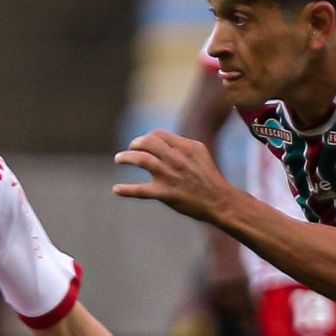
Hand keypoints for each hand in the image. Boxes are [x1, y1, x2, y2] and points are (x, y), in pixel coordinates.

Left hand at [113, 130, 233, 222]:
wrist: (219, 201)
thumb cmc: (208, 177)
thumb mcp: (199, 153)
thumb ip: (181, 145)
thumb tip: (162, 141)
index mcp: (185, 146)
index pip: (158, 135)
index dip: (147, 137)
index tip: (143, 144)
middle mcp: (176, 158)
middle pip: (147, 142)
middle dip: (135, 143)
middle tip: (130, 149)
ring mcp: (169, 175)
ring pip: (141, 159)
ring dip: (125, 157)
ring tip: (118, 159)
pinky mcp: (165, 193)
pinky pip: (141, 190)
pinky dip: (126, 189)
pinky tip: (116, 189)